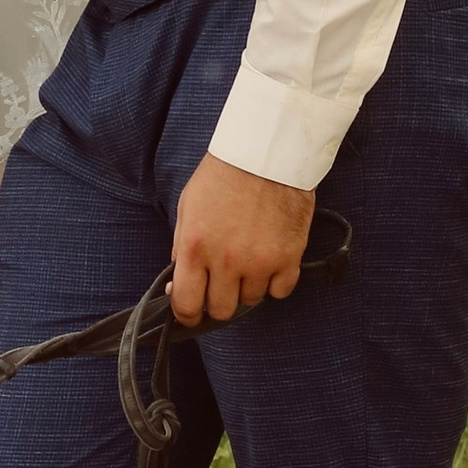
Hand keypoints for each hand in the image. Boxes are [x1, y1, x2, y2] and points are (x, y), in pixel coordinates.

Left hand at [168, 154, 314, 326]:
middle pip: (221, 310)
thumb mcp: (188, 208)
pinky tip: (270, 262)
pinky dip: (275, 282)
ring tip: (248, 261)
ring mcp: (260, 261)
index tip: (191, 313)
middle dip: (218, 300)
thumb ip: (182, 249)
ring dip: (247, 287)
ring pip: (252, 301)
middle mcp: (226, 260)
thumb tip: (178, 285)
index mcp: (195, 247)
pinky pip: (280, 291)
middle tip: (222, 283)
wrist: (266, 153)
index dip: (187, 314)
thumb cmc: (223, 175)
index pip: (186, 305)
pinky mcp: (289, 257)